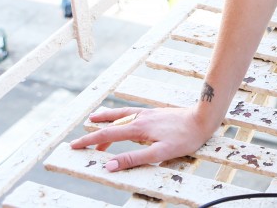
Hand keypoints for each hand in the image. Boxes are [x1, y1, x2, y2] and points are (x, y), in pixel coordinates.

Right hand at [69, 106, 214, 171]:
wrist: (203, 118)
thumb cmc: (184, 138)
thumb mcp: (159, 154)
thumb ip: (133, 159)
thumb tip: (108, 165)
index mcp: (137, 129)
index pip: (107, 136)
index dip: (88, 142)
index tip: (73, 146)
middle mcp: (140, 119)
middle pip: (111, 124)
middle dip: (93, 131)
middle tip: (78, 139)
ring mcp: (148, 114)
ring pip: (121, 115)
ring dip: (106, 119)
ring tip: (94, 120)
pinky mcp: (156, 113)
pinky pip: (132, 113)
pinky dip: (121, 115)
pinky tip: (124, 118)